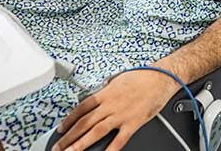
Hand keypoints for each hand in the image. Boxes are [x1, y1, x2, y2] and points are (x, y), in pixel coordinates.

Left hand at [53, 69, 177, 150]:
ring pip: (96, 132)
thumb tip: (98, 95)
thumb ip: (107, 90)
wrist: (162, 77)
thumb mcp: (118, 79)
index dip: (68, 119)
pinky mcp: (133, 123)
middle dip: (69, 137)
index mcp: (105, 93)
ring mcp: (121, 115)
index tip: (60, 129)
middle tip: (58, 147)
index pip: (81, 108)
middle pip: (84, 123)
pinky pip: (119, 140)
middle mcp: (110, 104)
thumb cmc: (143, 76)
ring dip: (81, 144)